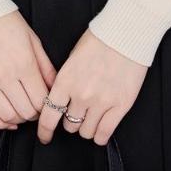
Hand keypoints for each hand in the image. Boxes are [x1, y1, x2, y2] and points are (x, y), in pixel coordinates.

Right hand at [0, 10, 56, 129]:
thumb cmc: (5, 21)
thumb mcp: (32, 39)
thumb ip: (45, 66)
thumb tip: (54, 86)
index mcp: (24, 63)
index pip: (41, 100)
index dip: (47, 106)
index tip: (48, 103)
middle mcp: (5, 76)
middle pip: (26, 111)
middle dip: (35, 113)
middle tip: (36, 107)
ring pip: (7, 116)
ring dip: (19, 119)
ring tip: (22, 111)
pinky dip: (0, 122)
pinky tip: (8, 120)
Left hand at [37, 28, 148, 145]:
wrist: (126, 34)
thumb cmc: (99, 40)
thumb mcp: (72, 58)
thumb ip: (65, 81)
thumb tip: (61, 100)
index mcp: (66, 81)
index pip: (49, 116)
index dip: (45, 131)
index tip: (45, 136)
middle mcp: (81, 94)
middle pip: (69, 125)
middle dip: (72, 120)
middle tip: (78, 112)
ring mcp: (101, 102)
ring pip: (86, 132)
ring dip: (87, 127)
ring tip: (92, 116)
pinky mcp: (120, 106)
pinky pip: (104, 133)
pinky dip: (100, 135)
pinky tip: (101, 128)